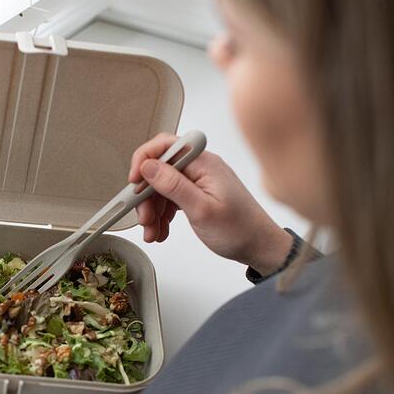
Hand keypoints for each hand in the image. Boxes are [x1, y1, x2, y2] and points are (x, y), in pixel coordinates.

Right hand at [130, 133, 292, 275]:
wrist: (260, 247)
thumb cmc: (239, 230)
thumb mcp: (201, 209)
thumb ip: (173, 185)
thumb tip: (148, 166)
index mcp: (204, 163)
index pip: (165, 146)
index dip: (144, 160)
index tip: (134, 183)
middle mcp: (200, 167)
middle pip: (159, 171)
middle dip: (146, 196)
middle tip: (144, 219)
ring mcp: (198, 181)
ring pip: (162, 188)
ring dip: (152, 210)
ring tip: (152, 232)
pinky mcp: (197, 194)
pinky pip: (171, 198)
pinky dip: (162, 215)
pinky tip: (161, 230)